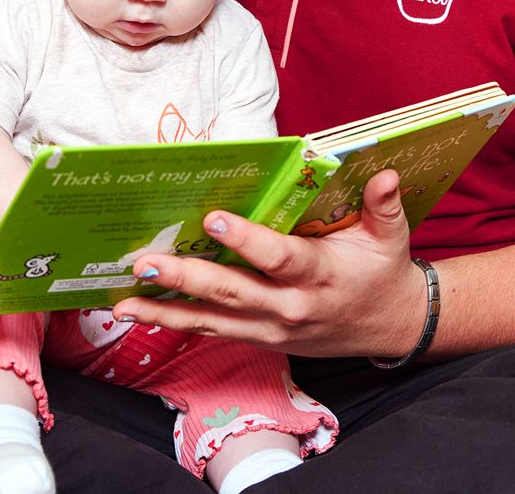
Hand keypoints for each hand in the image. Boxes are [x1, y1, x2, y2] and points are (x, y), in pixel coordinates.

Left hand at [108, 169, 430, 359]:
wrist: (389, 326)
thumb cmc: (381, 270)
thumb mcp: (390, 236)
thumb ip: (382, 205)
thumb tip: (384, 175)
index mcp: (321, 275)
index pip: (280, 258)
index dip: (247, 240)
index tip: (214, 219)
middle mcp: (291, 306)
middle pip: (232, 292)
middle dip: (185, 277)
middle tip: (146, 261)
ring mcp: (271, 329)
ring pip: (212, 320)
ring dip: (165, 311)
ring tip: (124, 301)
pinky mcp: (259, 339)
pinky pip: (212, 331)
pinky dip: (176, 323)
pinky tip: (141, 312)